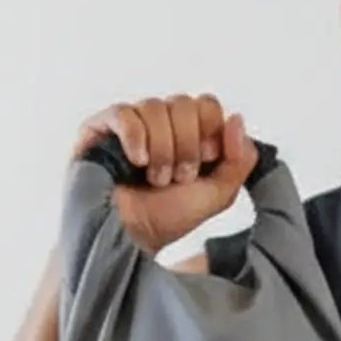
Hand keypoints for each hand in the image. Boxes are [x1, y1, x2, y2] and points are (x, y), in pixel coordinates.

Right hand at [70, 94, 258, 253]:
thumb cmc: (169, 218)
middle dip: (186, 146)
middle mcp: (160, 122)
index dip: (210, 131)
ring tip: (155, 179)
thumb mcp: (218, 194)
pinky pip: (124, 113)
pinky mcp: (101, 128)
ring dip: (162, 151)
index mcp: (188, 132)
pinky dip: (136, 138)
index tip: (205, 161)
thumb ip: (240, 160)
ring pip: (155, 107)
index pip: (207, 104)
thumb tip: (237, 119)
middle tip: (178, 177)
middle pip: (184, 103)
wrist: (133, 238)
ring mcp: (130, 123)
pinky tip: (137, 162)